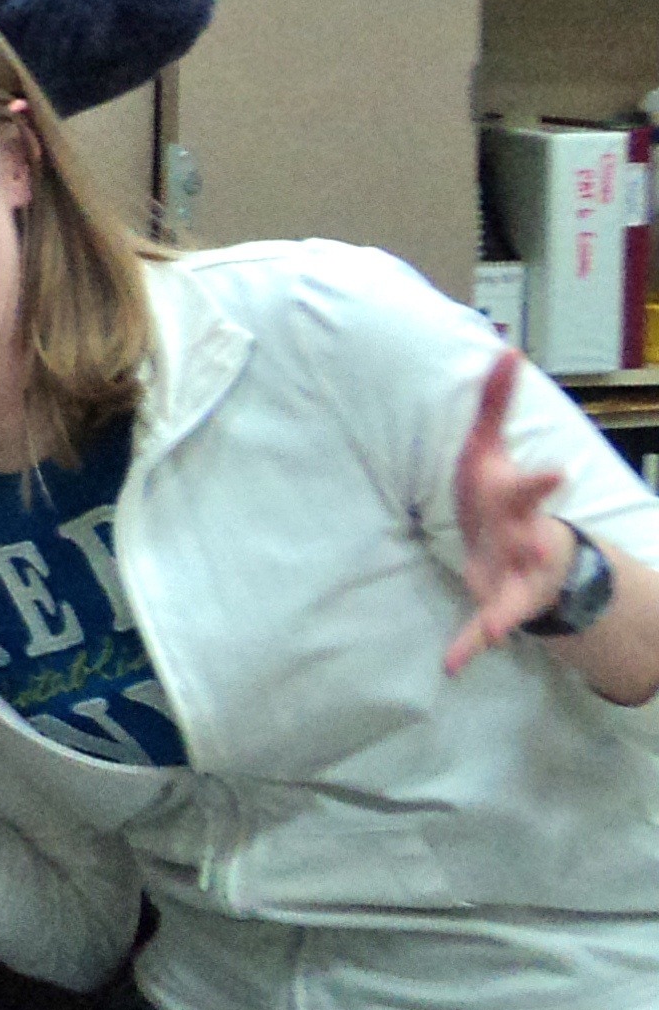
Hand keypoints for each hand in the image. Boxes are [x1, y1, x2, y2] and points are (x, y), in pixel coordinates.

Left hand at [446, 354, 579, 672]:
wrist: (522, 549)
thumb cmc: (496, 491)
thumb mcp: (490, 445)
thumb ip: (495, 399)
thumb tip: (502, 343)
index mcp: (513, 502)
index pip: (529, 489)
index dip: (542, 482)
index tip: (556, 472)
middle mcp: (522, 540)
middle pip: (531, 541)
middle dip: (534, 546)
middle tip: (541, 548)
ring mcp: (514, 576)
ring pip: (514, 595)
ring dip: (503, 609)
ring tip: (493, 629)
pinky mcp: (500, 604)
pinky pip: (484, 629)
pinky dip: (468, 647)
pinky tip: (452, 666)